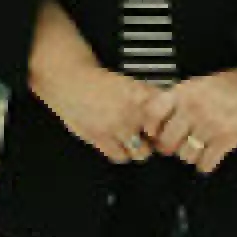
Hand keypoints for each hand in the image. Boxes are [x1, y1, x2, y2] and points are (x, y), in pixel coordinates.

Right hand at [27, 0, 155, 164]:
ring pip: (141, 152)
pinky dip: (122, 153)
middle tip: (153, 135)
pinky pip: (120, 156)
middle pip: (157, 138)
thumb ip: (145, 98)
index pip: (166, 116)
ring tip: (136, 140)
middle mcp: (129, 113)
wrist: (67, 80)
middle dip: (157, 138)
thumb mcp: (127, 83)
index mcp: (139, 95)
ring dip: (141, 148)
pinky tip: (120, 144)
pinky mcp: (100, 138)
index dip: (169, 123)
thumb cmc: (94, 81)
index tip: (168, 124)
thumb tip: (163, 109)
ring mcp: (115, 128)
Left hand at [142, 69, 236, 174]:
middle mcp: (193, 109)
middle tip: (174, 146)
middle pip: (166, 141)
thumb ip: (178, 99)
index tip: (152, 132)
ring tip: (195, 148)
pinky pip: (205, 163)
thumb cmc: (231, 85)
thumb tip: (157, 118)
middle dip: (169, 147)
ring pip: (184, 155)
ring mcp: (209, 126)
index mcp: (184, 93)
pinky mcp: (225, 140)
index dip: (150, 126)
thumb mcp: (198, 84)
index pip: (152, 113)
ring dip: (189, 155)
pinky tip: (208, 156)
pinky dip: (205, 164)